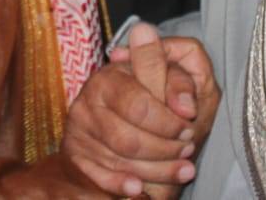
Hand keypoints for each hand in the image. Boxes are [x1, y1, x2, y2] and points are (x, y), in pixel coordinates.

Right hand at [62, 25, 211, 196]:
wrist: (105, 130)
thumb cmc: (143, 102)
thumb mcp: (164, 82)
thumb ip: (177, 79)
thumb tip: (184, 100)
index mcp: (109, 77)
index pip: (140, 104)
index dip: (169, 121)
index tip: (189, 124)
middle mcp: (88, 102)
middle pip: (130, 137)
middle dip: (166, 147)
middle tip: (187, 147)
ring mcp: (80, 131)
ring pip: (121, 159)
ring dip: (158, 169)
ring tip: (183, 169)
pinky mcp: (75, 157)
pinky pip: (99, 177)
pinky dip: (122, 184)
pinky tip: (140, 189)